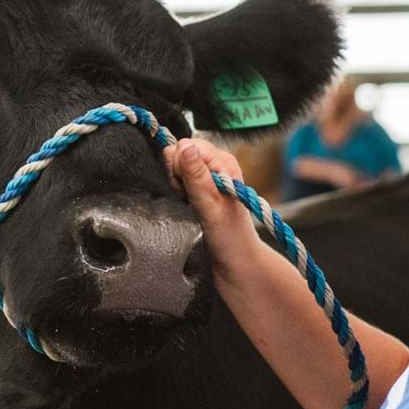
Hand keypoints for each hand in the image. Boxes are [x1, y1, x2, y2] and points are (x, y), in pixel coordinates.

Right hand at [164, 138, 261, 280]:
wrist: (235, 263)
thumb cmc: (229, 237)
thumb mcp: (211, 206)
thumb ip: (197, 176)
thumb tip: (185, 147)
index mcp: (223, 161)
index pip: (186, 145)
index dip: (179, 165)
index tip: (186, 188)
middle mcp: (214, 165)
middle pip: (177, 154)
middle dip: (175, 176)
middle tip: (188, 199)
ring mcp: (205, 178)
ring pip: (173, 168)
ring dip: (174, 186)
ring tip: (188, 205)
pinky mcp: (196, 190)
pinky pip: (174, 181)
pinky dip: (174, 193)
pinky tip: (184, 207)